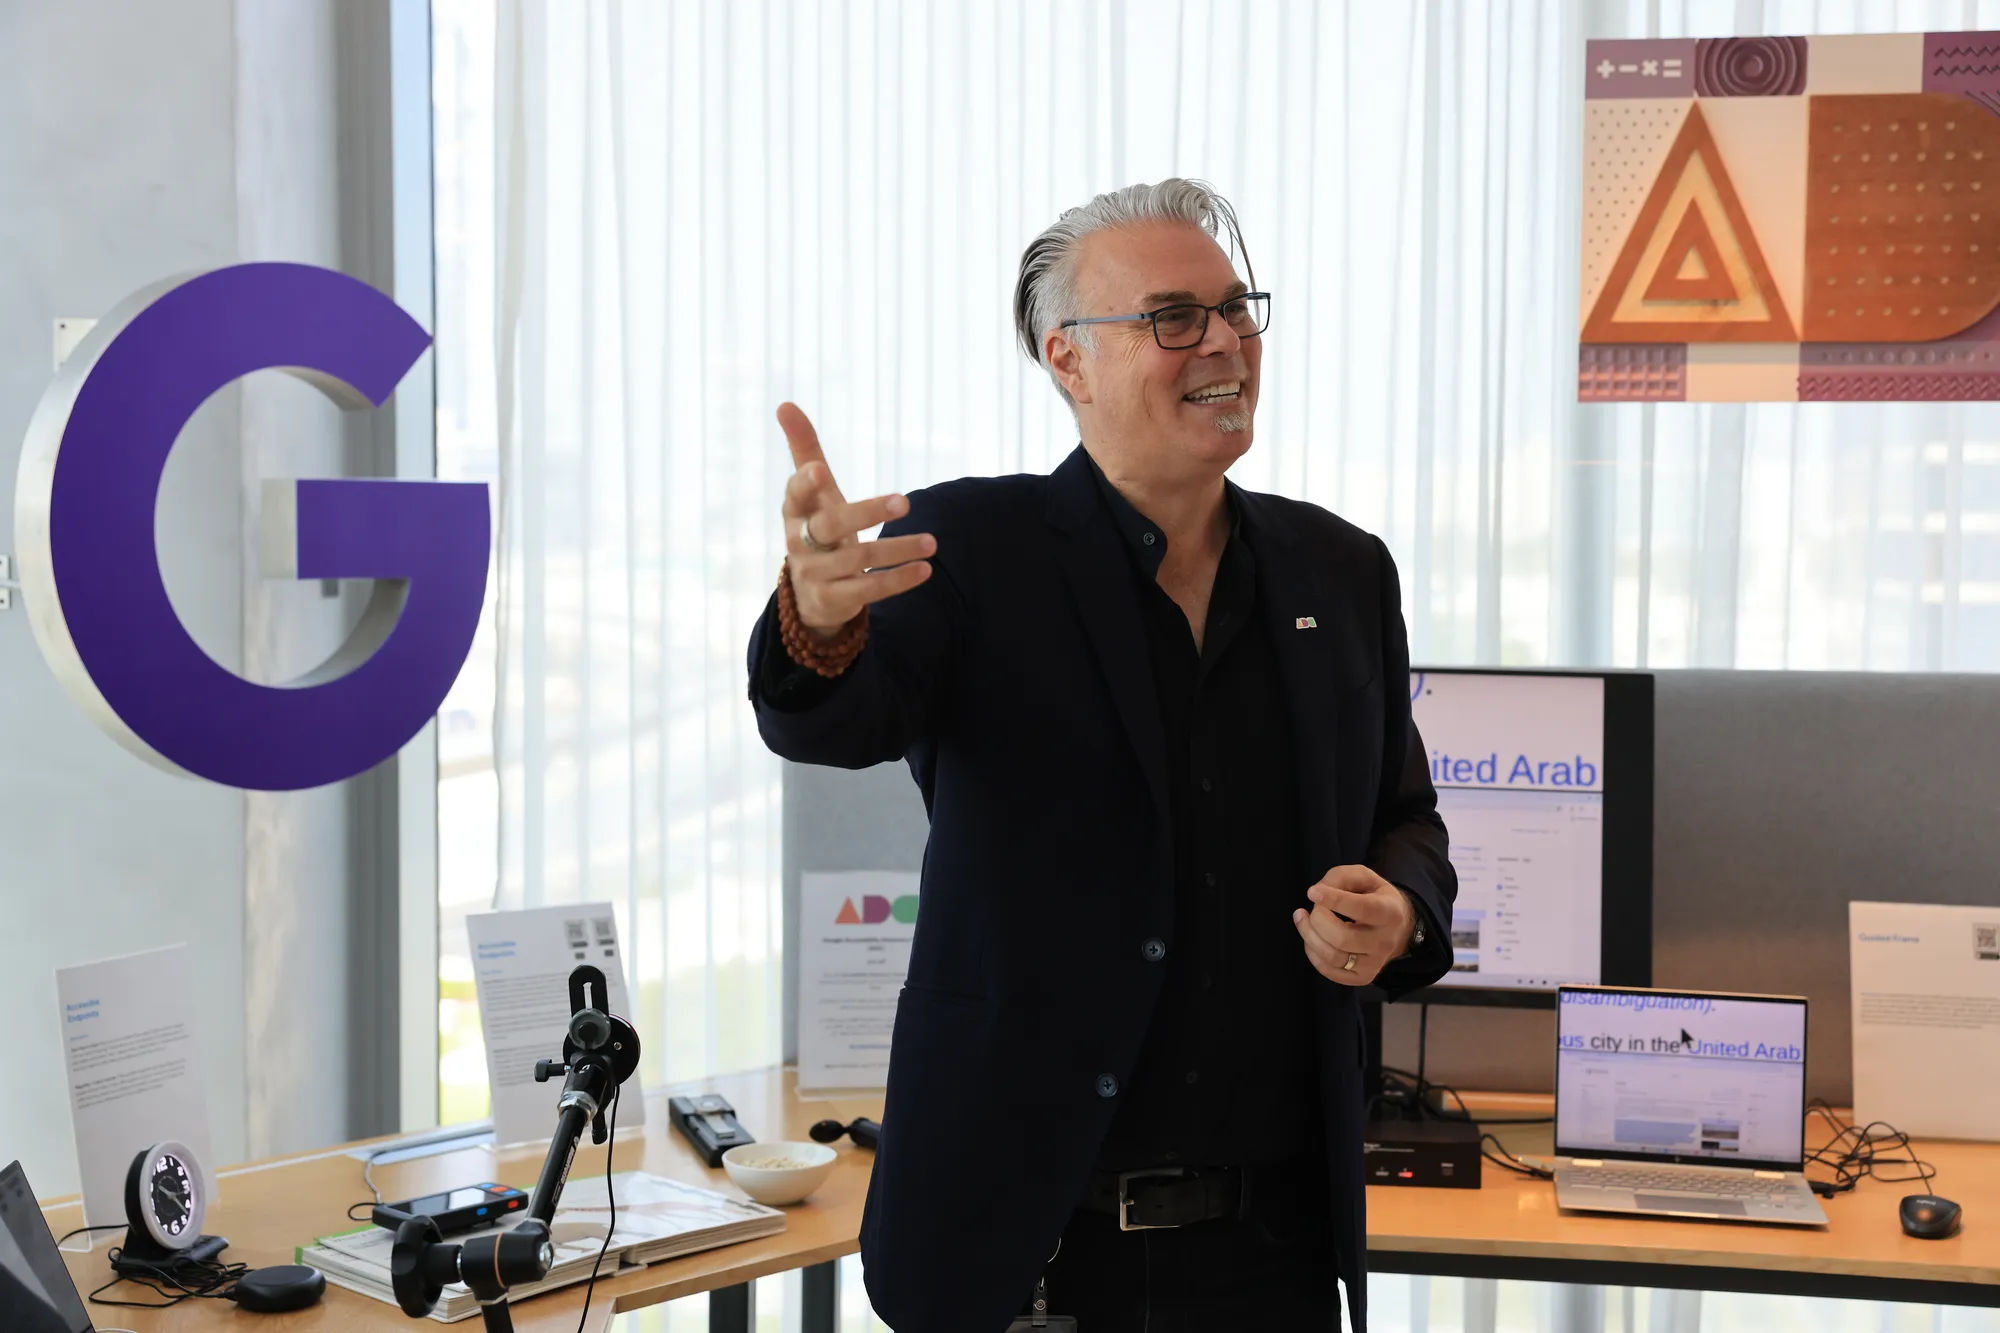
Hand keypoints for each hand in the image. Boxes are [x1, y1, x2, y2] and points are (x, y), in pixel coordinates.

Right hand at [778, 402, 935, 639]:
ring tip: (932, 542)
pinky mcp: (833, 599)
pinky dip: (897, 580)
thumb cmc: (817, 524)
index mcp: (795, 511)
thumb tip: (785, 403)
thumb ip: (804, 449)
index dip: (805, 483)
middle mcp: (800, 542)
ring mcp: (815, 573)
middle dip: (867, 513)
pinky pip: (868, 590)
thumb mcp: (812, 492)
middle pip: (831, 526)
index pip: (795, 494)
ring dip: (897, 549)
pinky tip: (924, 569)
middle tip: (904, 502)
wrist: (810, 592)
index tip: (820, 470)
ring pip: (857, 560)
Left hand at [1291, 865, 1416, 986]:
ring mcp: (1375, 963)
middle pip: (1343, 938)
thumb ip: (1340, 877)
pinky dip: (1313, 953)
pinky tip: (1312, 938)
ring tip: (1303, 919)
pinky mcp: (1364, 977)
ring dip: (1309, 936)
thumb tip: (1316, 893)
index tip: (1312, 892)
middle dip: (1318, 920)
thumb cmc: (1374, 897)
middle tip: (1312, 908)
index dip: (1334, 900)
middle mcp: (1385, 941)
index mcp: (1389, 912)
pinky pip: (1330, 971)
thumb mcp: (1364, 877)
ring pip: (1334, 957)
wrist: (1398, 927)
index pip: (1362, 909)